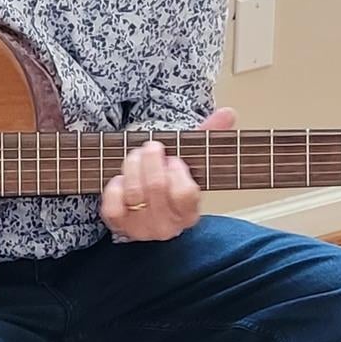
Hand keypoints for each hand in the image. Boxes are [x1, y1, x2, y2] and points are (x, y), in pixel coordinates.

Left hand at [102, 107, 235, 241]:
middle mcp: (167, 226)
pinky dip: (114, 187)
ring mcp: (141, 228)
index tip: (174, 159)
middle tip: (151, 147)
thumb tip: (227, 113)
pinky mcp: (119, 226)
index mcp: (189, 213)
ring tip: (136, 157)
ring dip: (132, 166)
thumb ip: (209, 135)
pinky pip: (112, 206)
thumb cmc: (171, 179)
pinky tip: (121, 178)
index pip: (185, 193)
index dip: (177, 170)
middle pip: (156, 186)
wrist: (147, 202)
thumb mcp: (191, 158)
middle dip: (151, 158)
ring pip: (134, 192)